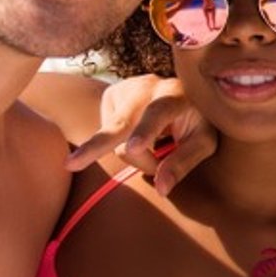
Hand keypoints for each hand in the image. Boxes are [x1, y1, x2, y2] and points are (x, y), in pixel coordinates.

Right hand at [64, 73, 214, 194]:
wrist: (185, 91)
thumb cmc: (198, 120)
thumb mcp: (203, 142)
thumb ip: (183, 163)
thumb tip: (161, 190)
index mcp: (176, 95)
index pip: (157, 114)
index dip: (145, 133)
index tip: (132, 148)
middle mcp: (148, 86)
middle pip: (120, 124)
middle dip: (97, 146)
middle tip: (72, 164)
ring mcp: (126, 87)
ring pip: (114, 135)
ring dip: (132, 154)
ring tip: (157, 147)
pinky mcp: (111, 94)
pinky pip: (107, 130)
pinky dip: (120, 142)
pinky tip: (139, 134)